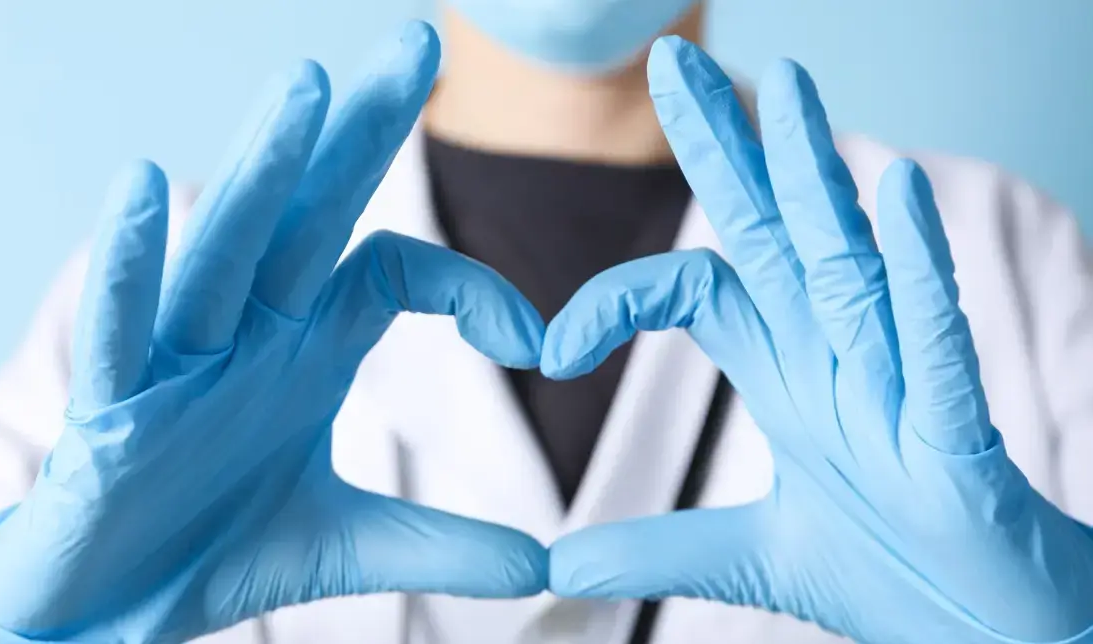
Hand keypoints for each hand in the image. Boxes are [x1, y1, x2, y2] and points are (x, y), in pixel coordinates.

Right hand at [0, 22, 545, 641]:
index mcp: (304, 349)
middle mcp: (248, 334)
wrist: (106, 613)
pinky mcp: (112, 409)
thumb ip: (439, 545)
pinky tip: (146, 186)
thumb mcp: (343, 544)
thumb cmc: (208, 549)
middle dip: (361, 129)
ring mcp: (179, 362)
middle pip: (311, 213)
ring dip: (263, 168)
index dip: (473, 288)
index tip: (538, 344)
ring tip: (306, 86)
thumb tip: (544, 569)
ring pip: (224, 247)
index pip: (396, 270)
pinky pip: (121, 326)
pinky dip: (132, 262)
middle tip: (420, 38)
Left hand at [544, 37, 1092, 642]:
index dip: (620, 298)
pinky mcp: (956, 433)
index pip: (699, 290)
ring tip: (790, 87)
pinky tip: (898, 193)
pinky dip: (916, 269)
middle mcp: (837, 360)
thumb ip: (659, 549)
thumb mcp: (752, 559)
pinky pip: (932, 337)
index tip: (551, 350)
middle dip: (727, 147)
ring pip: (850, 261)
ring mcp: (898, 387)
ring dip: (819, 176)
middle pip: (772, 233)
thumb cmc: (897, 572)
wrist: (995, 632)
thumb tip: (560, 565)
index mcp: (789, 376)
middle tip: (674, 61)